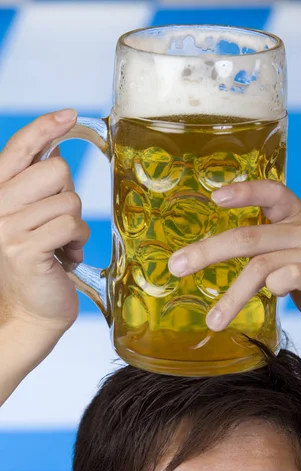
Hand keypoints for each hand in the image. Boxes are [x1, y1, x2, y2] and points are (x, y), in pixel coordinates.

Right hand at [0, 109, 88, 337]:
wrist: (31, 310)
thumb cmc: (39, 262)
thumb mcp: (34, 218)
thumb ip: (38, 185)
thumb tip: (56, 145)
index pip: (20, 149)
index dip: (45, 127)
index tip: (69, 114)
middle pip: (56, 170)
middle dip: (70, 195)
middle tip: (60, 222)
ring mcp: (7, 227)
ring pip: (69, 200)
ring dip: (77, 225)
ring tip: (63, 244)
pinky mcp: (25, 249)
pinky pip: (71, 225)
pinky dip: (78, 242)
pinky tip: (67, 257)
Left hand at [168, 180, 300, 358]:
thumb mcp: (293, 261)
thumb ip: (266, 251)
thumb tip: (217, 253)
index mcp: (300, 218)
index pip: (272, 191)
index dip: (243, 191)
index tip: (214, 197)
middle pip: (251, 236)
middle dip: (208, 252)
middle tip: (176, 267)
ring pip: (263, 264)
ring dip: (233, 295)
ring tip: (213, 319)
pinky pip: (294, 275)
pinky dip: (276, 286)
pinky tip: (271, 297)